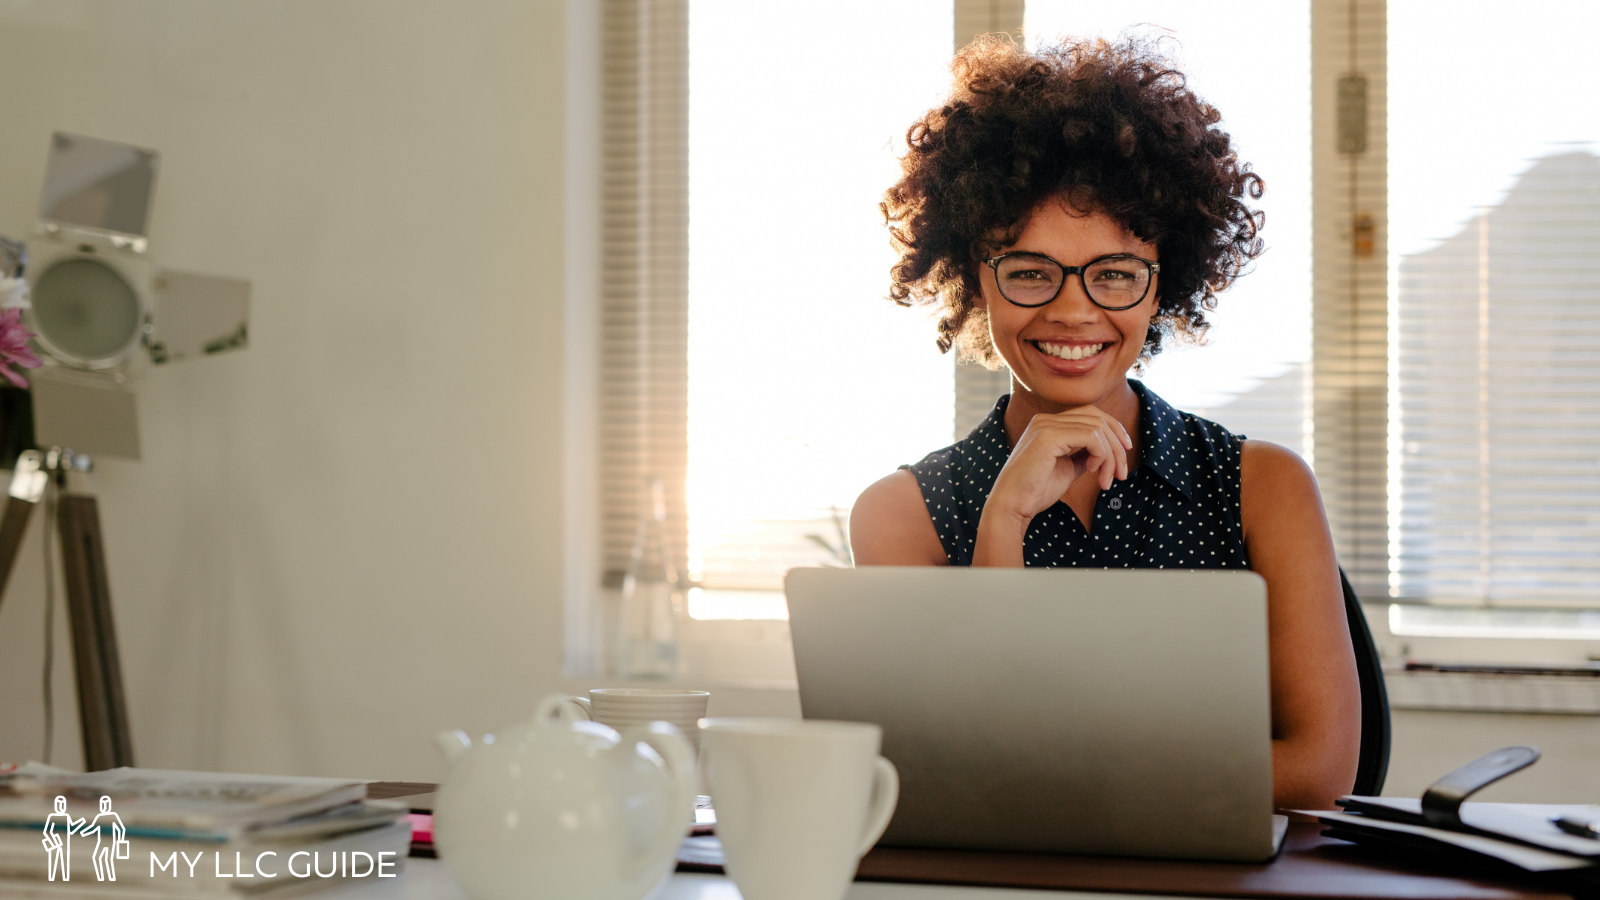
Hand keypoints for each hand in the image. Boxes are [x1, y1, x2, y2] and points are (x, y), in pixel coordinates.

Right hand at [987, 405, 1132, 522]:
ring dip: (1111, 457)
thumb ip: (1083, 455)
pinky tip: (1092, 473)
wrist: (1012, 506)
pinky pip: (1091, 437)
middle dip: (1117, 445)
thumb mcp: (1067, 469)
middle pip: (1098, 417)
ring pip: (1098, 428)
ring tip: (1106, 481)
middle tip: (1122, 474)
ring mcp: (1046, 425)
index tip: (1125, 453)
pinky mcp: (1049, 436)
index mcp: (1048, 424)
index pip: (1091, 414)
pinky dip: (1100, 455)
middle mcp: (1045, 419)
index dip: (1114, 431)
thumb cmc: (1035, 492)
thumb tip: (1106, 452)